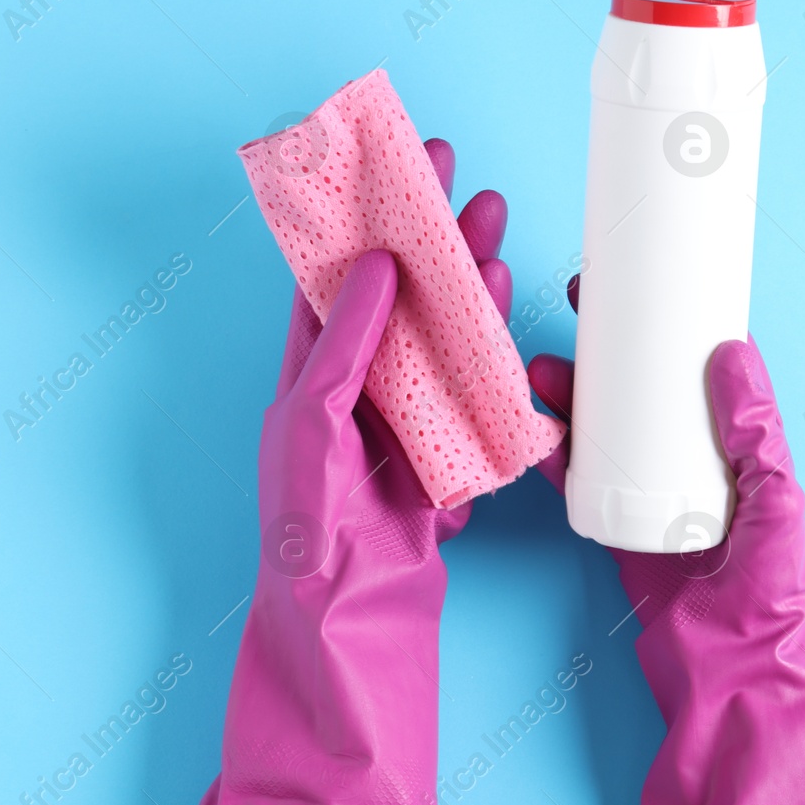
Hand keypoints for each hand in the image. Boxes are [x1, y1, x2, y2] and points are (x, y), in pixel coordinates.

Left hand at [193, 139, 511, 804]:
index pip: (331, 280)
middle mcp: (348, 398)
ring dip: (462, 288)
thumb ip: (345, 349)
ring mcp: (395, 431)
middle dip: (425, 237)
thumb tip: (373, 268)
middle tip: (460, 180)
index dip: (359, 218)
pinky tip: (502, 322)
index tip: (391, 163)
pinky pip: (465, 400)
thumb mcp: (315, 432)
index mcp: (303, 382)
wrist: (348, 640)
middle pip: (392, 298)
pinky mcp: (435, 466)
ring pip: (435, 341)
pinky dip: (485, 360)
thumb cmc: (310, 543)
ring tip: (493, 231)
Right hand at [528, 289, 804, 804]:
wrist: (726, 683)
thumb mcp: (776, 507)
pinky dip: (556, 450)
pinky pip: (579, 477)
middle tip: (578, 307)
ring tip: (544, 369)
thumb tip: (733, 352)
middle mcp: (693, 465)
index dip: (672, 326)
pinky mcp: (614, 527)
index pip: (702, 373)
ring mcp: (651, 494)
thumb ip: (756, 436)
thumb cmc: (768, 601)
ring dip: (573, 392)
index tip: (642, 285)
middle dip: (608, 346)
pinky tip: (538, 427)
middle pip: (644, 389)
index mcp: (739, 453)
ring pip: (604, 426)